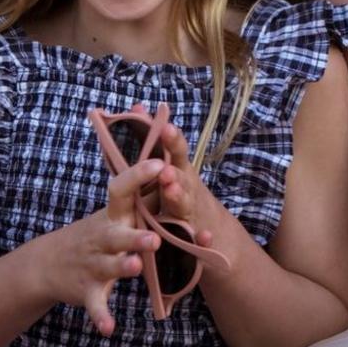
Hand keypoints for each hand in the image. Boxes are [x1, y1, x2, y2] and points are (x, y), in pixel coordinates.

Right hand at [31, 153, 167, 334]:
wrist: (47, 264)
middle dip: (135, 236)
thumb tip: (177, 173)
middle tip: (155, 238)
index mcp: (113, 216)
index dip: (140, 176)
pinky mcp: (87, 291)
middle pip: (118, 234)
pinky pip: (95, 305)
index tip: (161, 164)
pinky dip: (101, 317)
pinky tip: (109, 328)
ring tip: (137, 267)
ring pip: (108, 266)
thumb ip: (144, 200)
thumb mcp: (114, 215)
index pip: (122, 189)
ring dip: (122, 267)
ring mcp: (93, 264)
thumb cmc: (97, 234)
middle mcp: (102, 237)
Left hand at [128, 103, 231, 245]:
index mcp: (179, 171)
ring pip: (185, 205)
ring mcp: (192, 212)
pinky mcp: (195, 236)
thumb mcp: (170, 166)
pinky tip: (204, 238)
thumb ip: (153, 140)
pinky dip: (203, 239)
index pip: (176, 153)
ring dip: (180, 197)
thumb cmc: (182, 191)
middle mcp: (187, 188)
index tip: (165, 127)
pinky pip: (199, 239)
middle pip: (182, 178)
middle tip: (165, 169)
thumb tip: (136, 106)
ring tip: (172, 191)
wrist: (210, 228)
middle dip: (174, 173)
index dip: (172, 141)